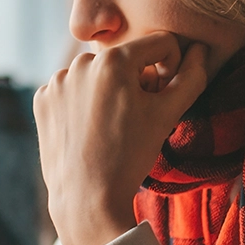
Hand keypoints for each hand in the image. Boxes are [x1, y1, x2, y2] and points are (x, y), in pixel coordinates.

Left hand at [34, 32, 208, 244]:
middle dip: (136, 81)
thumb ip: (191, 76)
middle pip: (126, 59)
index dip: (170, 67)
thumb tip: (201, 50)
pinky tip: (87, 130)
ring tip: (110, 126)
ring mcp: (57, 81)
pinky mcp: (42, 99)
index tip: (163, 96)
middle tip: (135, 118)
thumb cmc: (131, 157)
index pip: (160, 43)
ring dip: (108, 91)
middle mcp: (80, 62)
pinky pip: (72, 90)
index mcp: (114, 59)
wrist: (87, 200)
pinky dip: (82, 103)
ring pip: (97, 74)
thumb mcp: (168, 114)